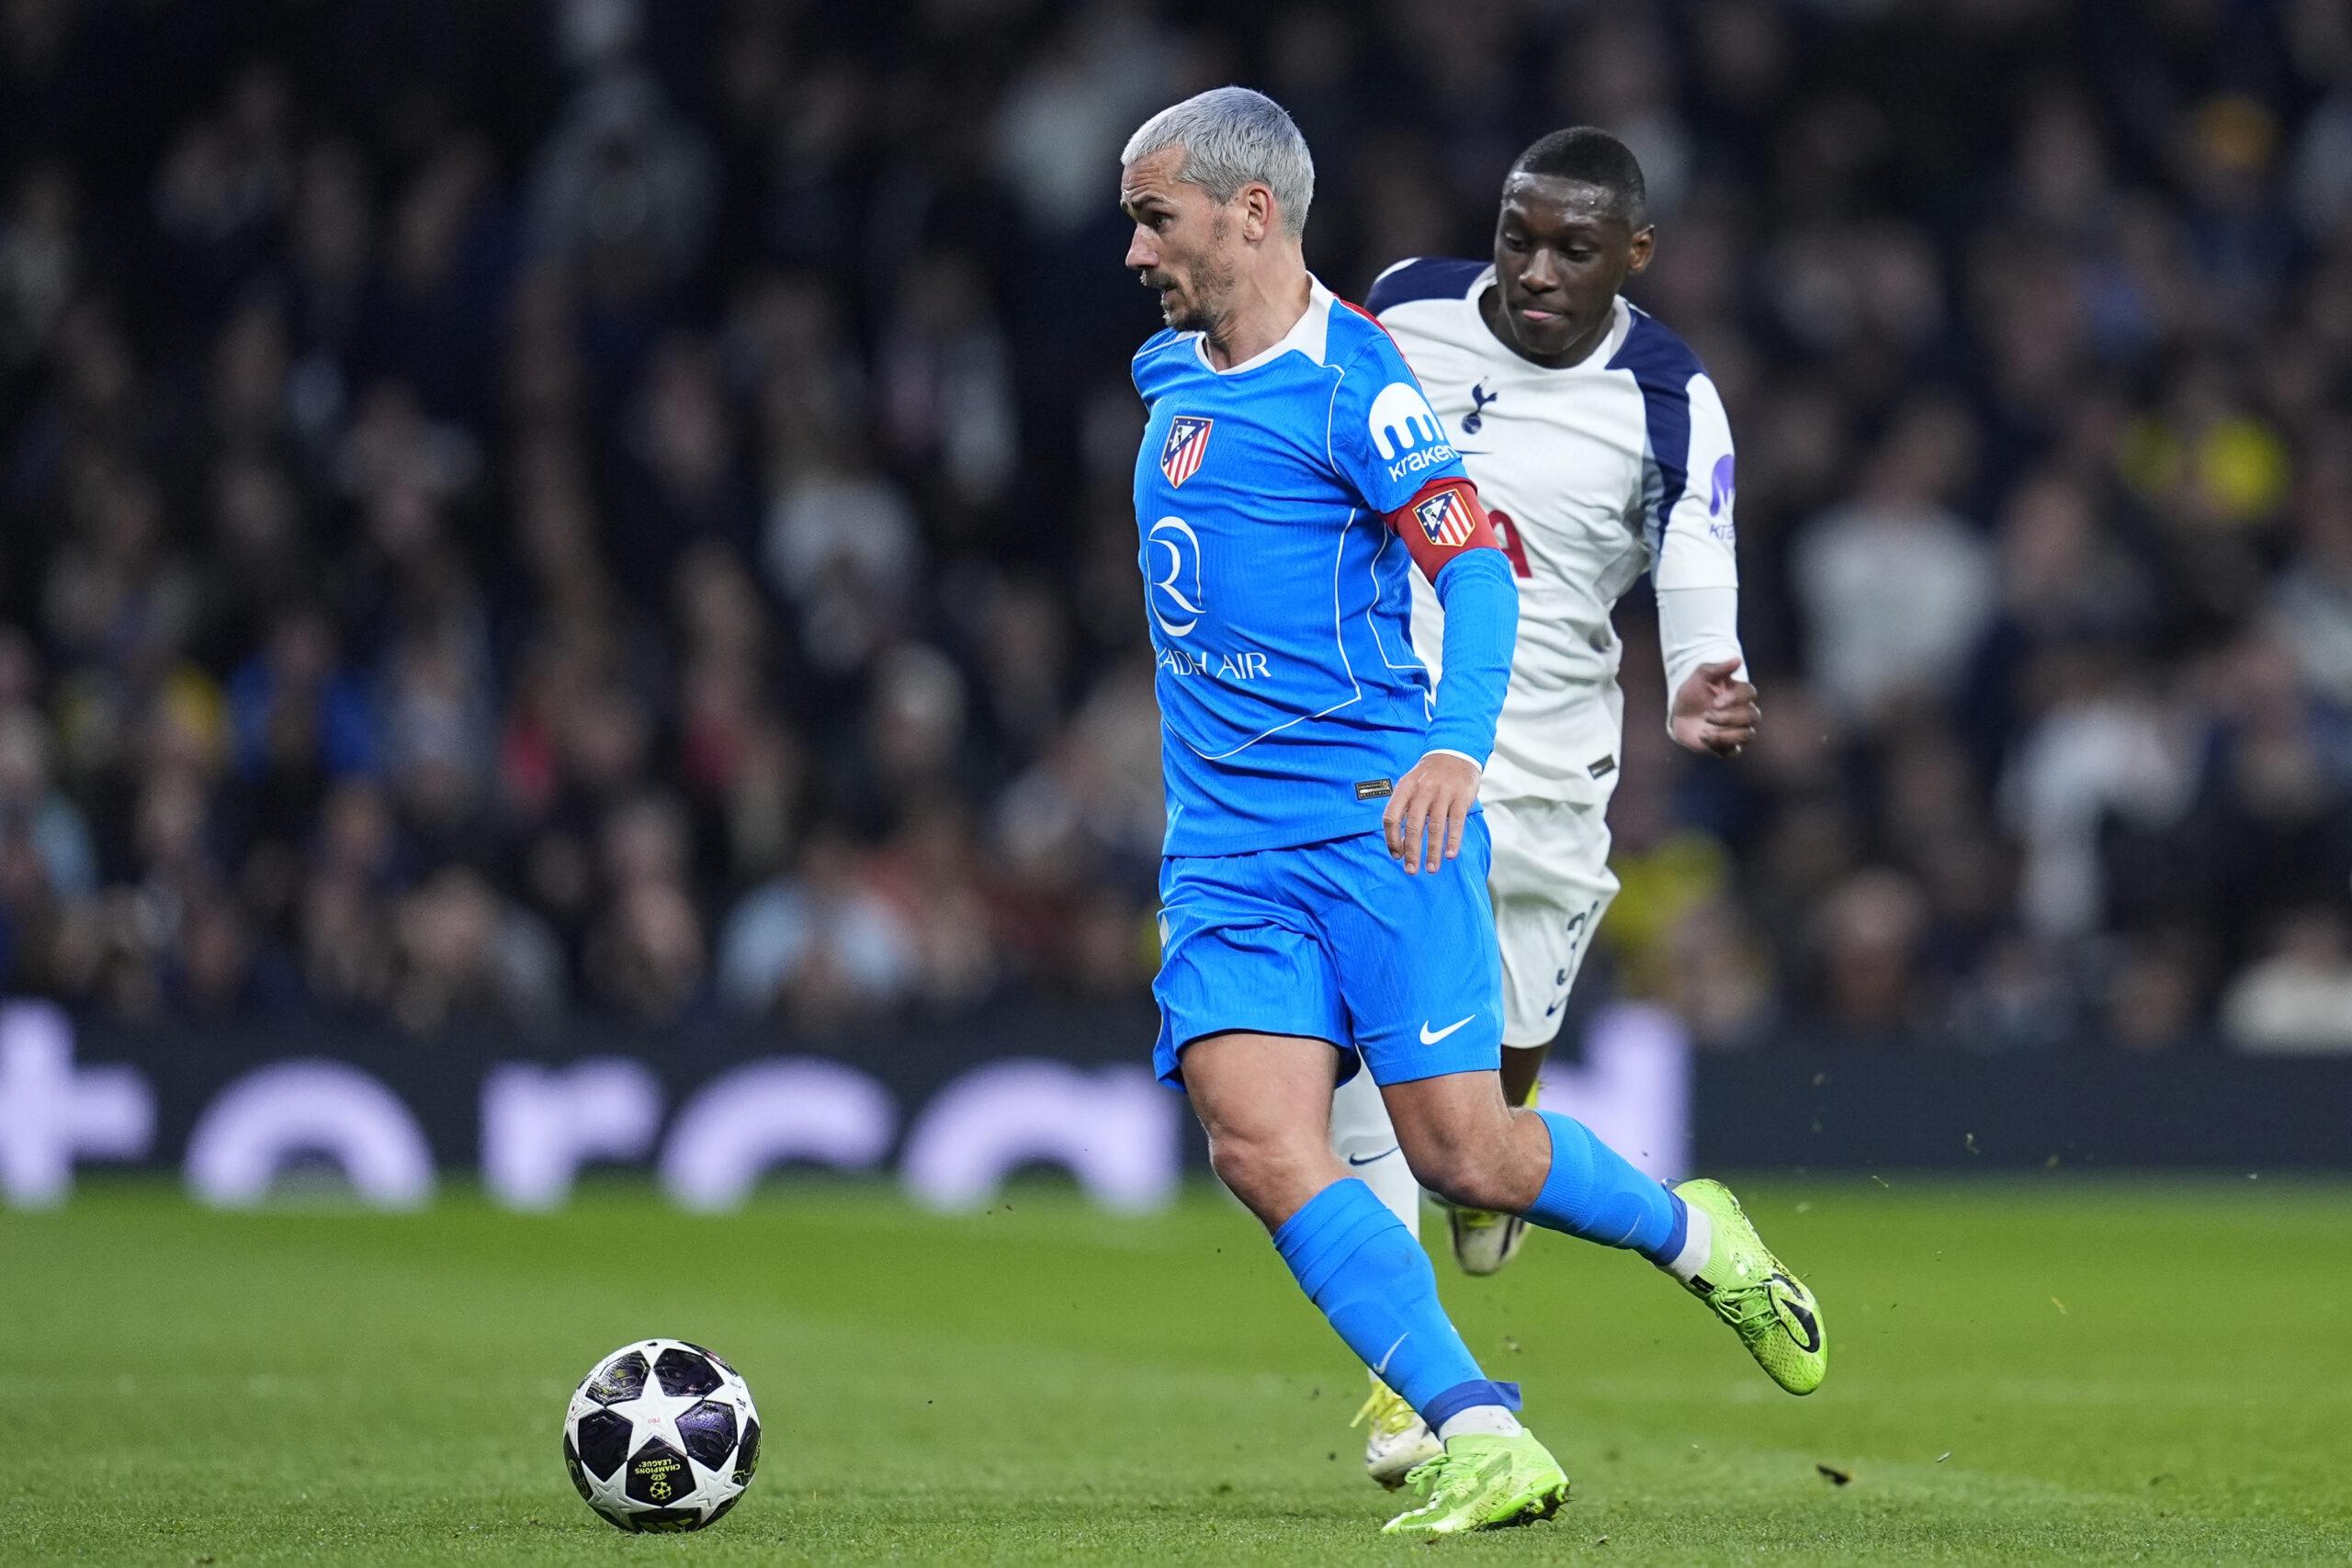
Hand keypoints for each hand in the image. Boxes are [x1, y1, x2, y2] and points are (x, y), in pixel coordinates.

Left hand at [1383, 751, 1481, 873]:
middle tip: (1411, 870)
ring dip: (1432, 851)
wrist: (1455, 753)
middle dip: (1411, 851)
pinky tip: (1450, 855)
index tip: (1396, 855)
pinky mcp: (1461, 797)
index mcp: (1404, 788)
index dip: (1391, 839)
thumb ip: (1403, 808)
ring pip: (1435, 827)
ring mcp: (1442, 793)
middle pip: (1413, 826)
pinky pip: (1456, 822)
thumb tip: (1398, 842)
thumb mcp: (1410, 784)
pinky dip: (1453, 840)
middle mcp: (1422, 790)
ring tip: (1431, 869)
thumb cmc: (1429, 776)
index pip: (1391, 816)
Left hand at [1670, 659, 1759, 754]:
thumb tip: (1738, 659)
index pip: (1750, 693)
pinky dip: (1720, 745)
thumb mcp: (1701, 676)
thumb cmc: (1693, 691)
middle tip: (1707, 715)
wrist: (1678, 713)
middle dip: (1729, 717)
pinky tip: (1703, 737)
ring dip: (1726, 734)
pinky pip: (1734, 751)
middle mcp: (1743, 713)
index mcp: (1739, 694)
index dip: (1736, 698)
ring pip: (1748, 735)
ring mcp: (1736, 730)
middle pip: (1753, 715)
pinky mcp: (1727, 747)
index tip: (1715, 701)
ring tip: (1704, 731)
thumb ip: (1718, 668)